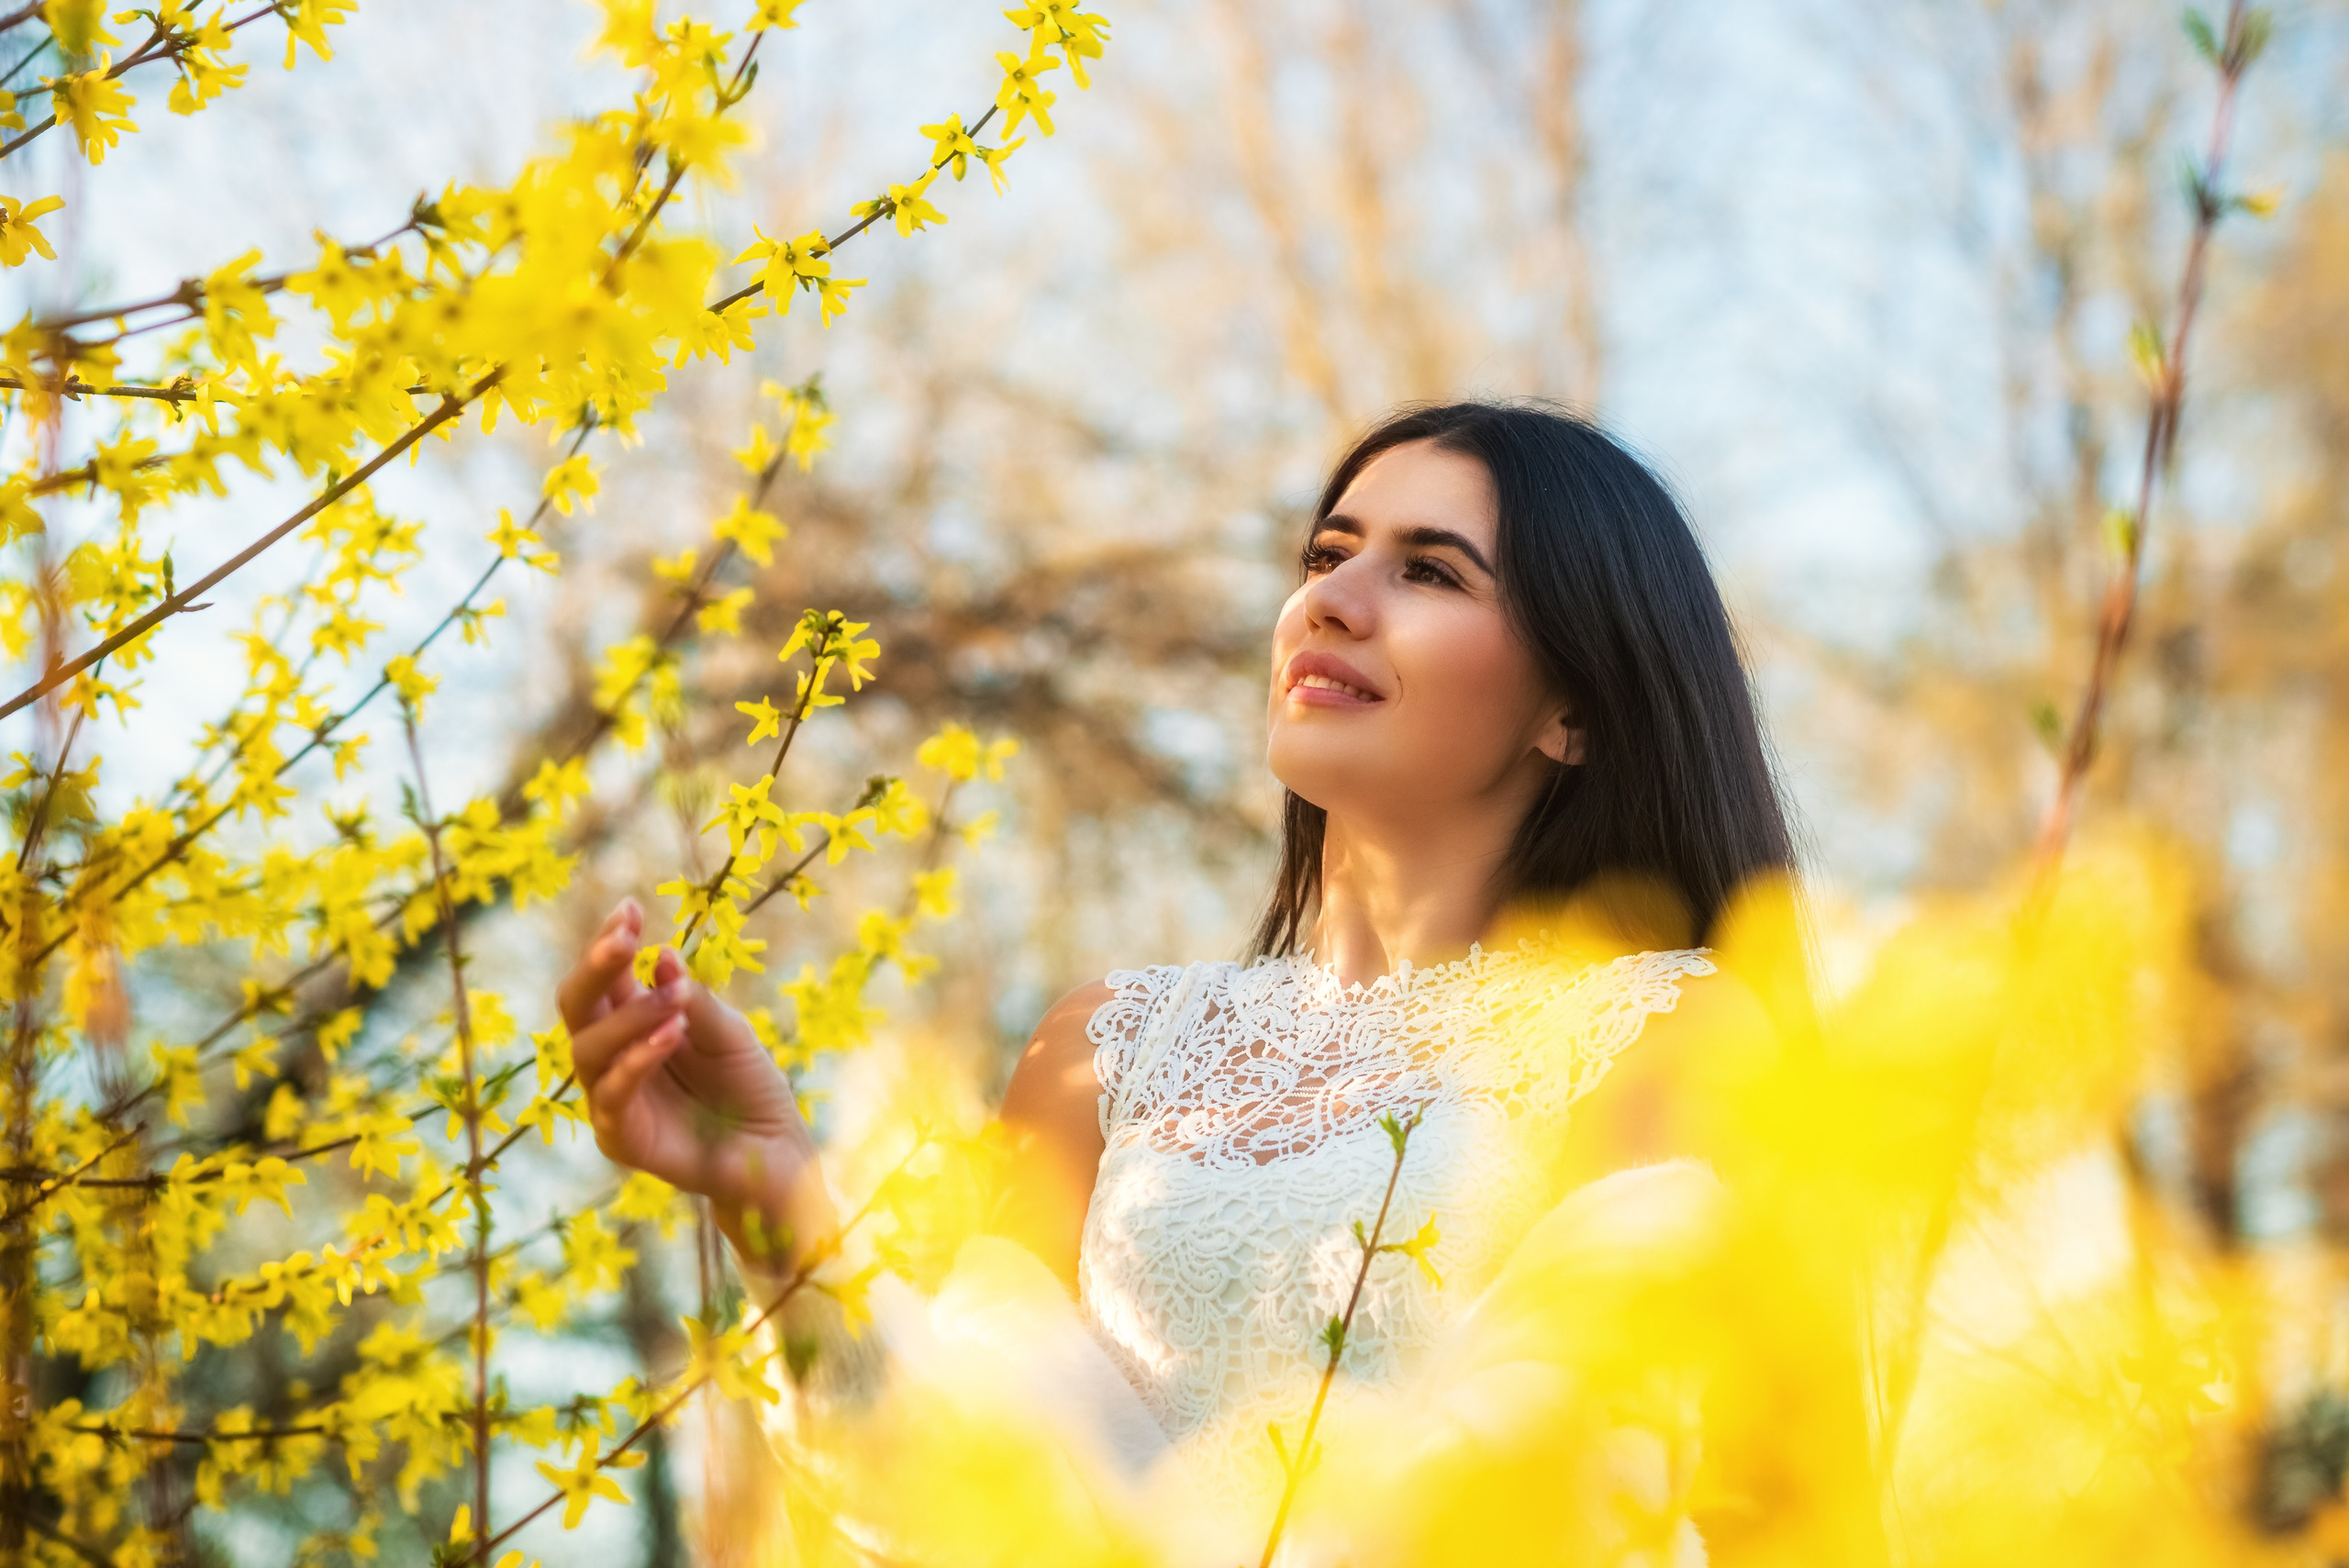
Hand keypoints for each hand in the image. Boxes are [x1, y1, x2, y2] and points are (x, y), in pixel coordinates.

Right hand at [558, 898, 835, 1277]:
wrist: (774, 1150)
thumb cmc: (748, 1085)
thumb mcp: (729, 1031)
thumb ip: (692, 999)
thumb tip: (664, 955)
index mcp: (633, 1021)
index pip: (607, 976)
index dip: (610, 940)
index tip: (630, 908)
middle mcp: (612, 1056)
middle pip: (578, 1005)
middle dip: (597, 967)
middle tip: (626, 938)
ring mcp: (610, 1098)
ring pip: (588, 1048)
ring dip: (630, 1016)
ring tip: (672, 997)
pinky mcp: (621, 1137)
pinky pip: (613, 1095)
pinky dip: (638, 1059)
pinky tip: (670, 1031)